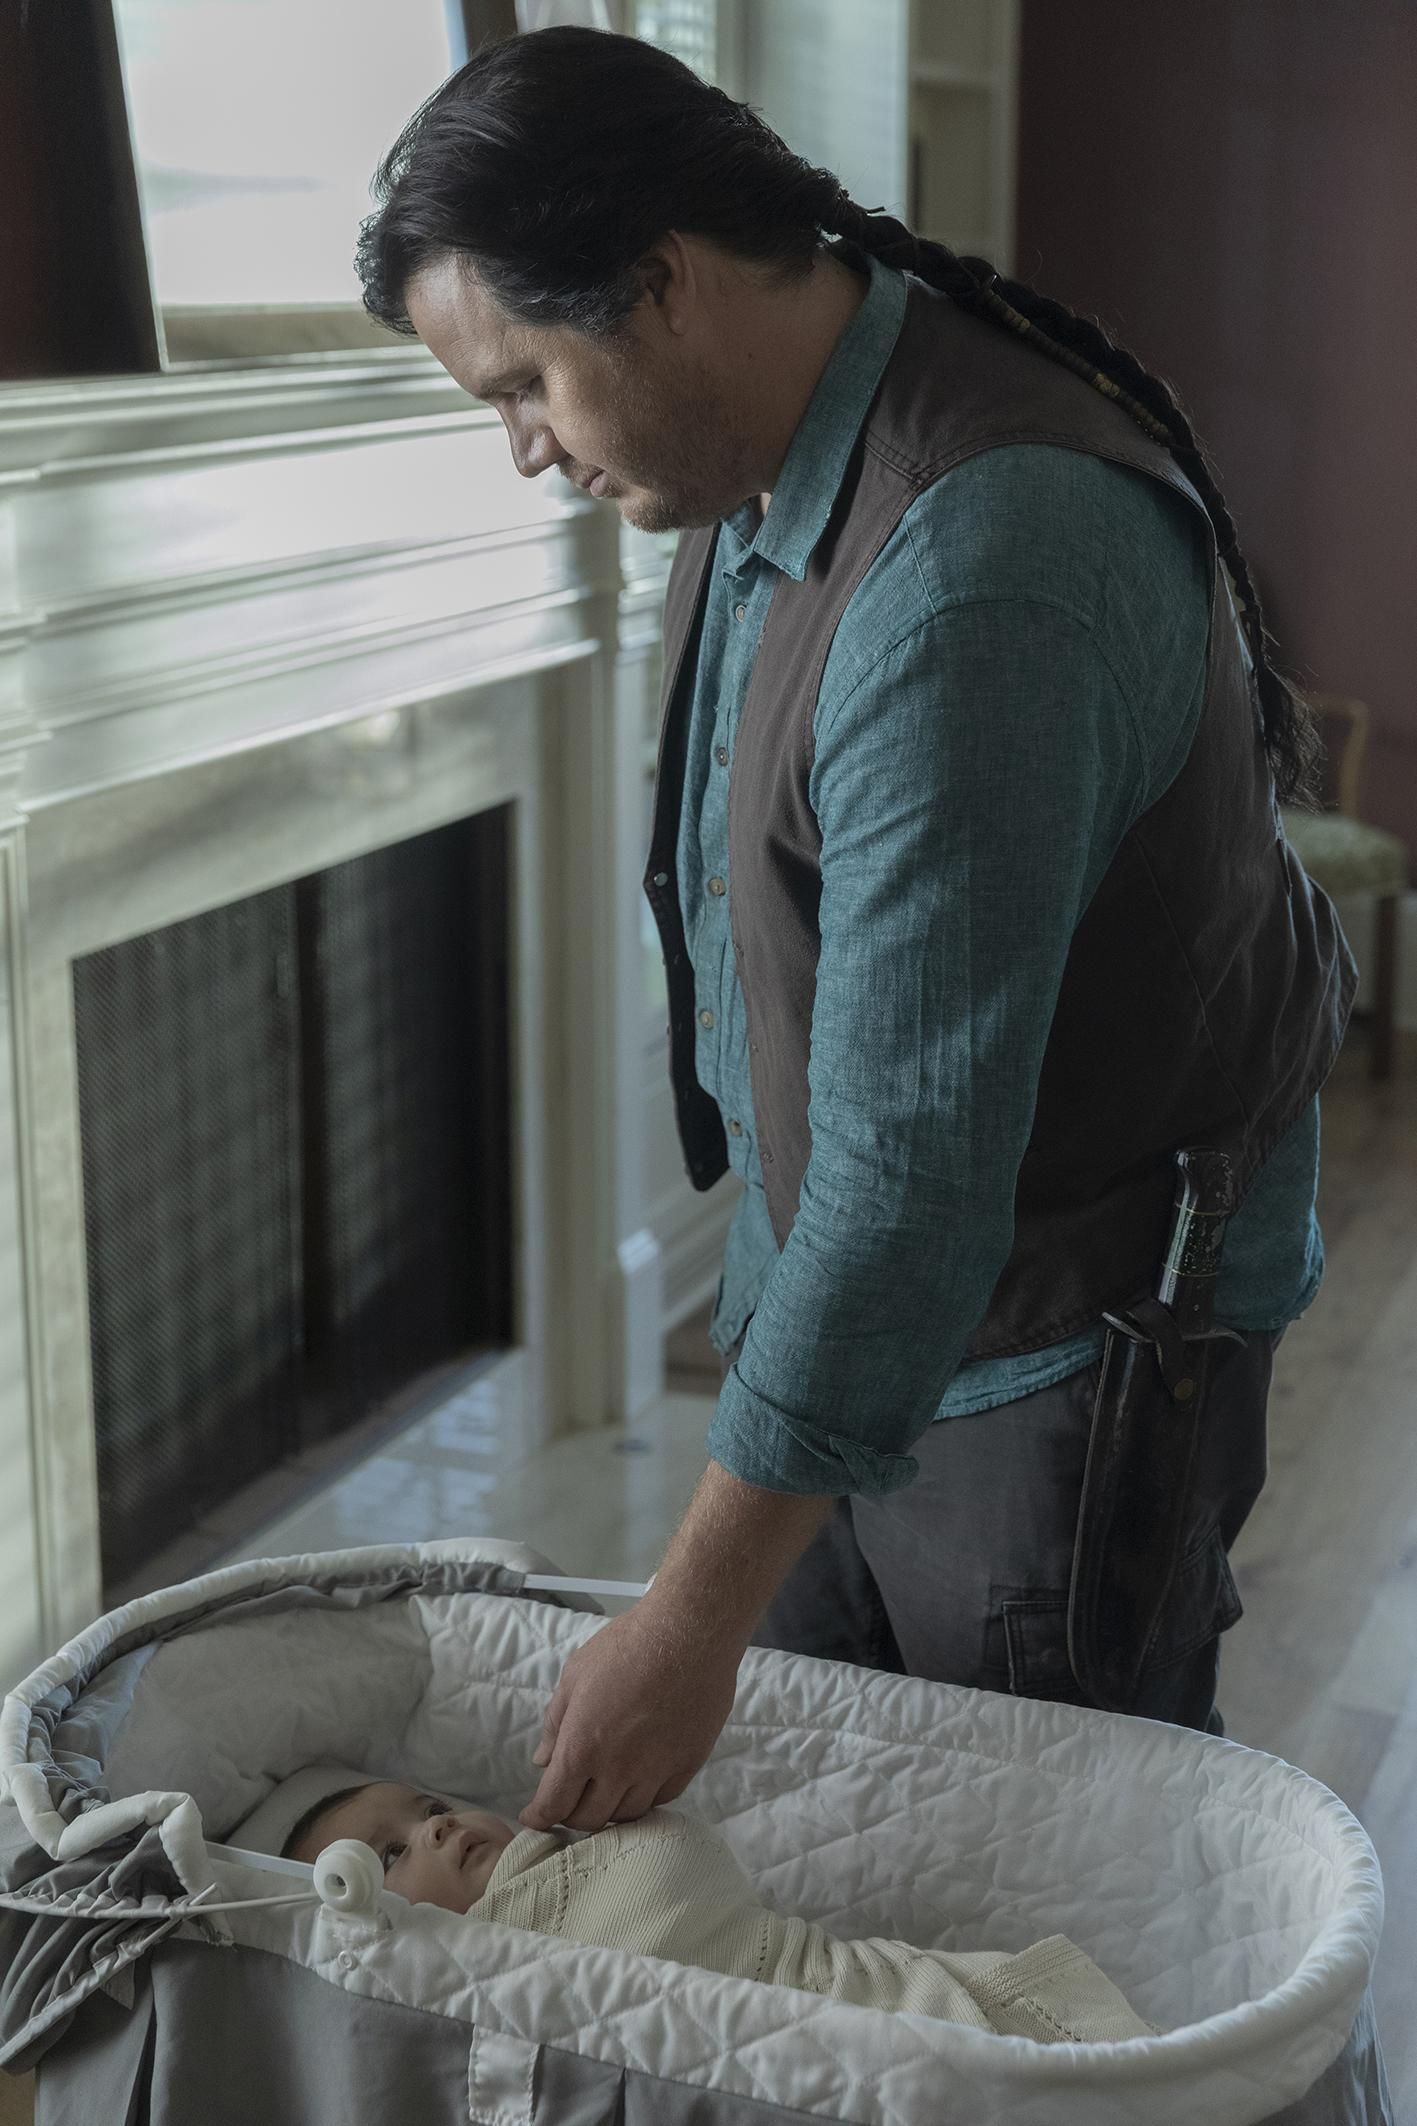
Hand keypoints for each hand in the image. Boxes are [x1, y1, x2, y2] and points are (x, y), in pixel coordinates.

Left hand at [519, 1601, 743, 1832]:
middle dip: (571, 1816)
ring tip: (604, 1793)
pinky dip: (643, 1798)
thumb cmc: (626, 1646)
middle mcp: (618, 1770)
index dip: (538, 1817)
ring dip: (609, 1810)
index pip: (553, 1804)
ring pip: (626, 1816)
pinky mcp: (687, 1765)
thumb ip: (556, 1723)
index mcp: (582, 1747)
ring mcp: (656, 1771)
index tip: (533, 1817)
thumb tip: (543, 1761)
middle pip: (589, 1820)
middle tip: (569, 1801)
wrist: (689, 1633)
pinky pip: (660, 1800)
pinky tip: (638, 1782)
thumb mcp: (575, 1675)